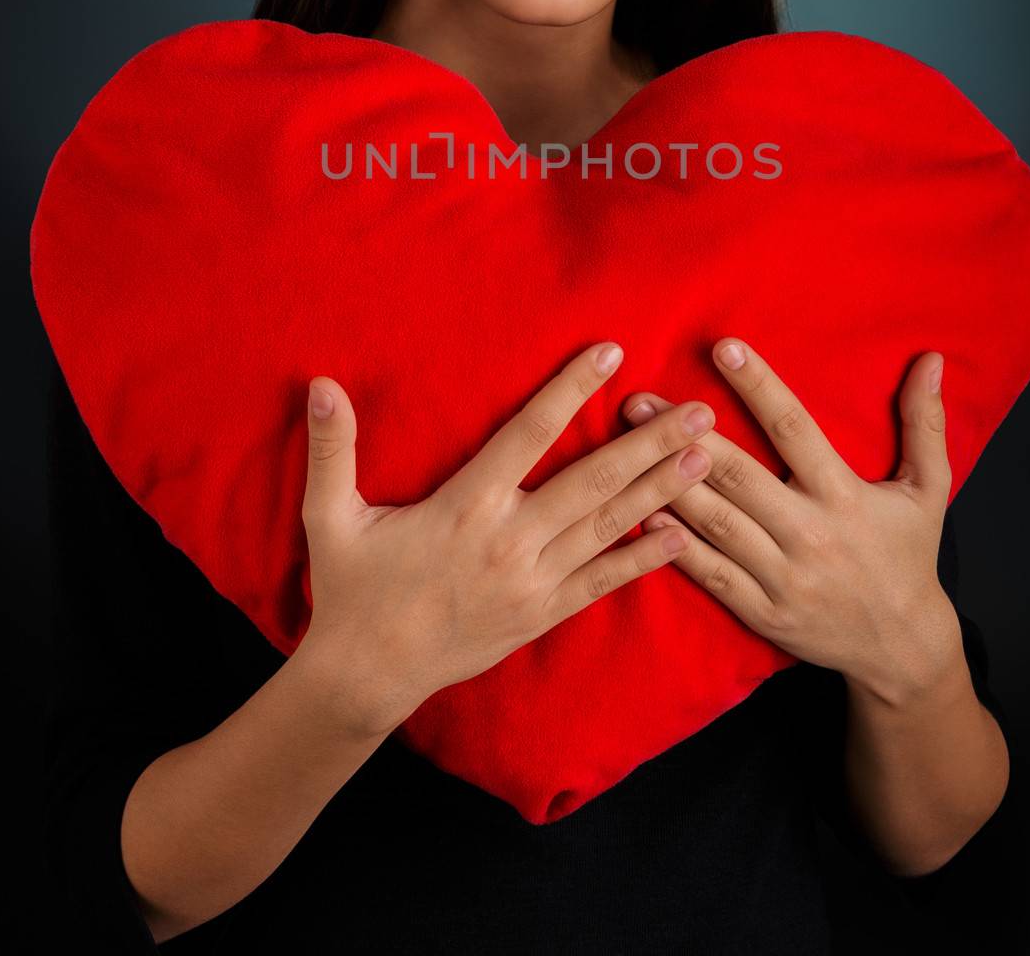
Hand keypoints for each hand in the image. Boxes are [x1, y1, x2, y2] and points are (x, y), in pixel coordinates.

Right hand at [296, 341, 718, 736]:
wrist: (365, 677)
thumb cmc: (351, 589)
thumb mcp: (331, 516)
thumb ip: (332, 449)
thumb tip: (321, 383)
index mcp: (466, 506)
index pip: (528, 433)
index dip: (571, 389)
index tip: (612, 352)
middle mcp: (510, 540)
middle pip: (593, 481)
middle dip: (651, 443)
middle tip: (701, 410)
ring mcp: (532, 582)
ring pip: (609, 528)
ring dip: (663, 490)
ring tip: (708, 458)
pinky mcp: (541, 615)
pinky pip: (603, 583)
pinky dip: (644, 559)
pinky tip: (683, 537)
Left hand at [621, 340, 960, 700]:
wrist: (901, 647)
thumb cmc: (908, 555)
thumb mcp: (928, 490)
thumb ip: (924, 423)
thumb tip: (933, 359)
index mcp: (844, 496)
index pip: (794, 428)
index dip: (758, 386)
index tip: (723, 347)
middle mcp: (810, 534)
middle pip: (737, 475)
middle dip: (684, 435)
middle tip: (639, 399)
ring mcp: (781, 577)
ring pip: (714, 522)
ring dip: (664, 480)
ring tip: (625, 443)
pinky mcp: (760, 611)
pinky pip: (708, 573)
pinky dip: (671, 544)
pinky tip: (637, 512)